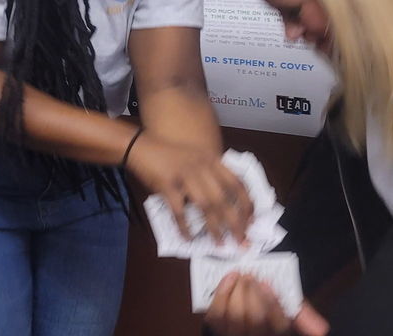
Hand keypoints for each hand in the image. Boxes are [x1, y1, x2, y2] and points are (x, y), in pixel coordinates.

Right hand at [125, 130, 252, 242]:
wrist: (140, 146)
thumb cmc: (168, 154)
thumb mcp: (195, 156)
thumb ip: (211, 173)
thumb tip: (225, 202)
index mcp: (211, 160)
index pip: (237, 183)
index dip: (247, 204)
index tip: (252, 221)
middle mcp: (201, 167)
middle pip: (224, 199)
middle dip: (236, 223)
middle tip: (242, 241)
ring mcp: (184, 176)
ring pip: (206, 206)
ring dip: (215, 228)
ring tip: (220, 244)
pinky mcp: (167, 185)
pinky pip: (179, 210)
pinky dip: (185, 226)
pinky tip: (189, 238)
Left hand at [205, 273, 328, 335]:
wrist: (245, 314)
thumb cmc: (269, 310)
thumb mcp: (290, 312)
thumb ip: (303, 315)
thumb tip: (322, 329)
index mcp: (278, 333)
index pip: (279, 325)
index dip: (272, 304)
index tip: (266, 283)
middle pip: (255, 321)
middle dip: (252, 294)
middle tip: (250, 275)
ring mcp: (234, 335)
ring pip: (234, 318)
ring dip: (235, 292)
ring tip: (240, 275)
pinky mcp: (217, 329)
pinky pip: (216, 315)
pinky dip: (221, 294)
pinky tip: (228, 279)